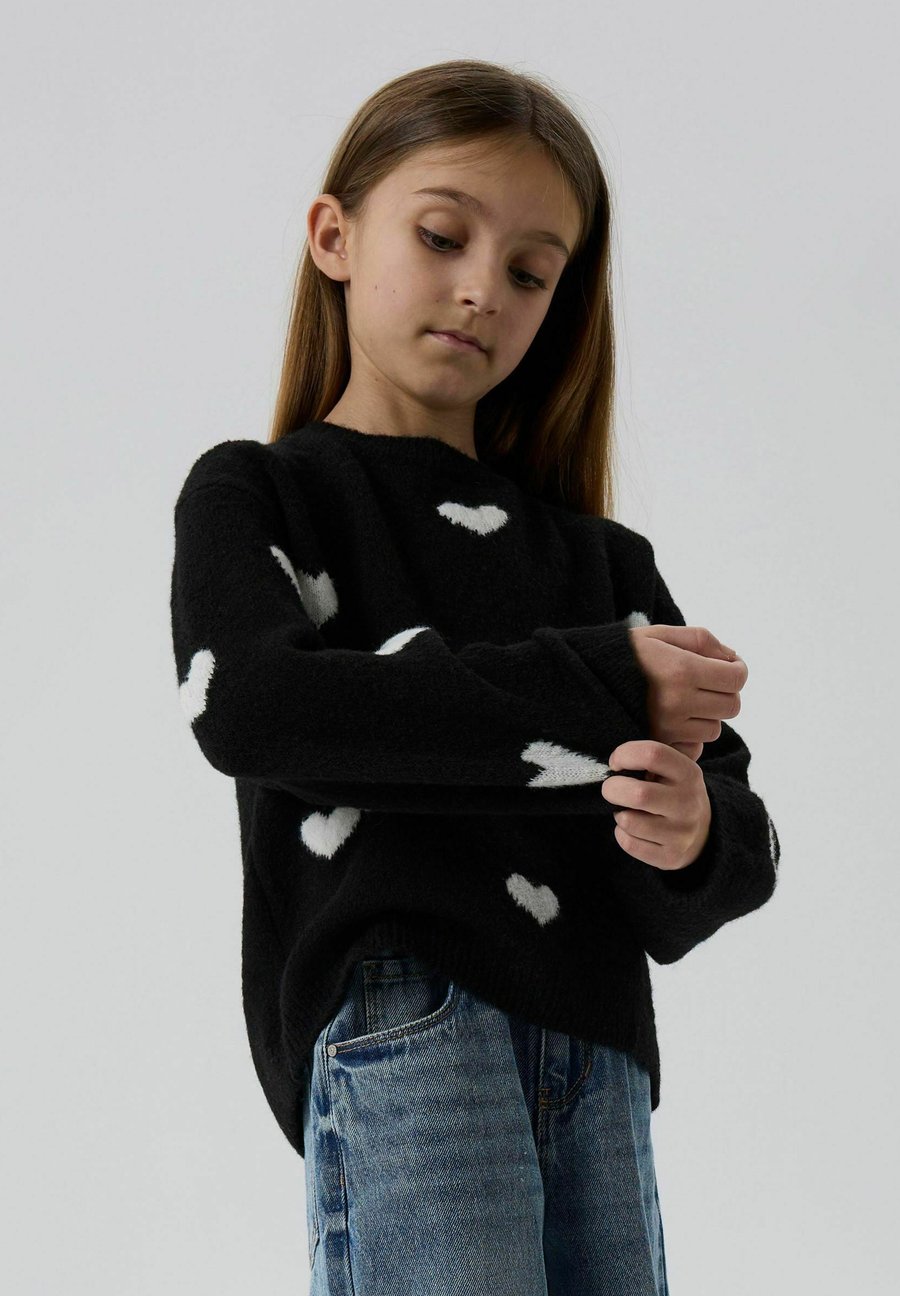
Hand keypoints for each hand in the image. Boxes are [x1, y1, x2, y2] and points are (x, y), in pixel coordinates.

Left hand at [601, 740, 711, 870]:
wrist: (703, 833)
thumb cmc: (674, 792)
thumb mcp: (673, 769)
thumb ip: (650, 758)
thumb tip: (616, 759)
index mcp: (689, 774)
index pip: (652, 754)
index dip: (625, 755)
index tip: (615, 763)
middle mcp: (688, 804)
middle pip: (639, 794)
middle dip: (613, 789)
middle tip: (610, 789)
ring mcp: (681, 834)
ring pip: (629, 821)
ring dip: (619, 814)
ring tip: (627, 811)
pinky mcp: (671, 857)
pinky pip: (629, 843)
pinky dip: (622, 834)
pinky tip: (632, 829)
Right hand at [628, 625, 746, 760]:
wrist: (583, 680)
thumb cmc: (624, 654)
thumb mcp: (659, 634)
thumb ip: (700, 640)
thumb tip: (731, 657)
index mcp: (683, 670)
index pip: (736, 678)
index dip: (738, 669)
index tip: (729, 665)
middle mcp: (678, 702)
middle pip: (731, 706)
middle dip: (726, 692)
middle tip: (710, 682)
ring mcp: (668, 727)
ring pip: (714, 728)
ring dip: (708, 715)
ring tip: (687, 700)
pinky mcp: (658, 743)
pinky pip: (694, 746)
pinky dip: (691, 733)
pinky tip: (676, 718)